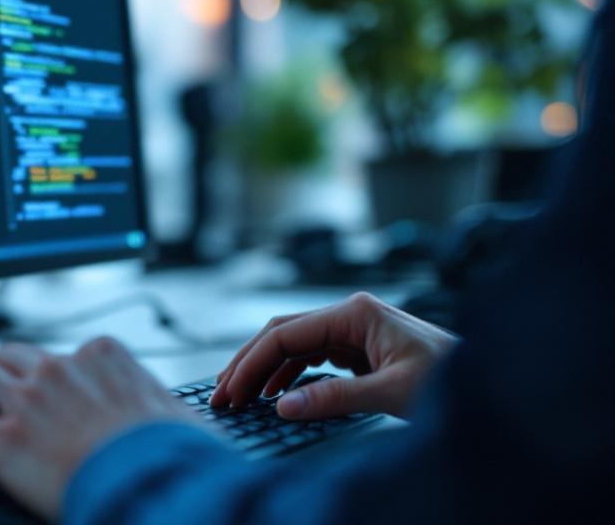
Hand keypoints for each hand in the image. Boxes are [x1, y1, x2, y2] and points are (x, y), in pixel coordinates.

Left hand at [0, 338, 203, 520]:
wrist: (154, 484)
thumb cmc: (174, 457)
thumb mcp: (181, 417)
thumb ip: (164, 404)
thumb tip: (178, 418)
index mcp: (101, 356)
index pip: (61, 353)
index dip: (45, 375)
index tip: (41, 392)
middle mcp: (58, 369)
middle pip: (11, 356)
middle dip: (0, 377)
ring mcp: (27, 400)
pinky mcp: (1, 438)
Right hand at [210, 293, 457, 419]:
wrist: (495, 381)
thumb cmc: (455, 378)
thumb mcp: (393, 393)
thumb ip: (336, 398)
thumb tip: (285, 407)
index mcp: (355, 312)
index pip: (285, 333)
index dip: (251, 364)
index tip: (230, 391)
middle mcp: (351, 314)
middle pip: (283, 333)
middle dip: (249, 363)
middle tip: (223, 395)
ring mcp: (356, 329)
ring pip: (295, 344)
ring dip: (266, 369)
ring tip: (241, 397)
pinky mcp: (362, 347)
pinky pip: (314, 356)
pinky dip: (290, 374)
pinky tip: (277, 393)